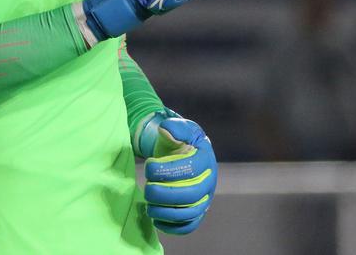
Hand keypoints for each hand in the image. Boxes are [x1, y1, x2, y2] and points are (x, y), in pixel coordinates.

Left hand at [142, 115, 216, 234]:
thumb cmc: (178, 141)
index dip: (167, 171)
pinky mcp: (197, 212)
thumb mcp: (178, 129)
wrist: (180, 154)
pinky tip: (156, 219)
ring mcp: (205, 199)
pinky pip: (189, 226)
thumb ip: (174, 127)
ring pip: (190, 214)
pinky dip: (172, 227)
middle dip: (165, 194)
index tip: (148, 166)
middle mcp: (209, 182)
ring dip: (167, 213)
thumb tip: (166, 129)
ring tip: (148, 206)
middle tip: (146, 188)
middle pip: (192, 195)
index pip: (191, 170)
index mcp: (206, 160)